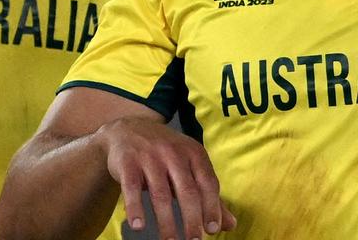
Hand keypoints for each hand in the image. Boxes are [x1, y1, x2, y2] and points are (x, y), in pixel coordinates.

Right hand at [96, 117, 236, 239]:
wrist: (128, 128)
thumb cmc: (164, 153)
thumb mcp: (189, 166)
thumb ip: (208, 195)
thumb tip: (230, 225)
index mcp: (194, 153)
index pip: (208, 183)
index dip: (212, 208)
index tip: (213, 230)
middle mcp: (173, 153)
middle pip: (187, 191)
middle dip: (192, 219)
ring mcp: (150, 157)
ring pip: (161, 194)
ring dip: (166, 222)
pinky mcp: (128, 162)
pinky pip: (132, 188)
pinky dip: (135, 208)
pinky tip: (138, 226)